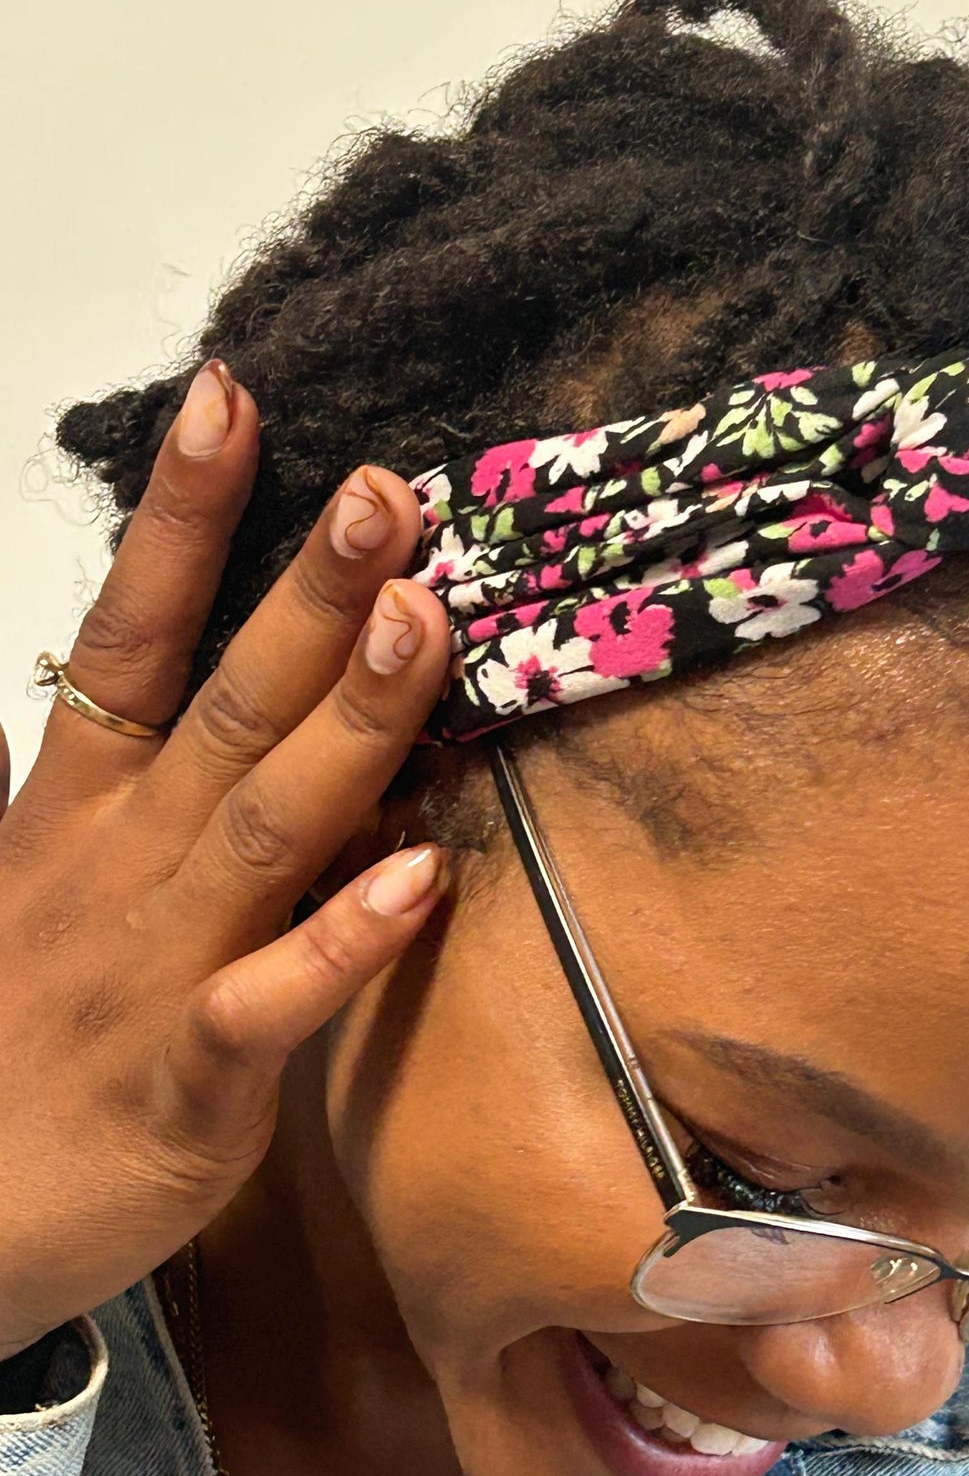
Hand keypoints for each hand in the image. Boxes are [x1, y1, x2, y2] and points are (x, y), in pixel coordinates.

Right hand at [0, 360, 452, 1358]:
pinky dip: (341, 942)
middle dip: (305, 591)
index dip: (182, 519)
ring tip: (422, 620)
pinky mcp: (189, 1077)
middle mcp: (120, 863)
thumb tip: (189, 685)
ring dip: (346, 719)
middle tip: (390, 490)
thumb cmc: (18, 1041)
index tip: (235, 399)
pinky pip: (273, 1001)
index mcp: (78, 810)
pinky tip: (420, 881)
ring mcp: (154, 964)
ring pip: (262, 821)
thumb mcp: (52, 885)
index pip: (130, 635)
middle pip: (222, 702)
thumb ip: (127, 785)